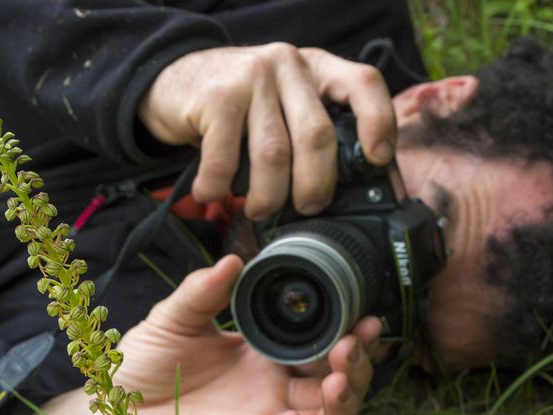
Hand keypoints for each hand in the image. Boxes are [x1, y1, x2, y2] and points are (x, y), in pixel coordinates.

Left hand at [22, 256, 378, 414]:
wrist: (110, 407)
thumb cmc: (144, 363)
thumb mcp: (174, 319)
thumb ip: (203, 291)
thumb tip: (235, 259)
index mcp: (265, 357)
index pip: (322, 350)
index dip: (349, 337)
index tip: (364, 318)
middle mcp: (273, 393)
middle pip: (336, 390)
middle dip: (357, 369)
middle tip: (354, 346)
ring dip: (342, 408)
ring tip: (338, 383)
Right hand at [138, 44, 395, 219]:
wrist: (174, 79)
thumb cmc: (238, 105)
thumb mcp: (283, 102)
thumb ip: (311, 127)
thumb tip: (347, 188)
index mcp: (315, 68)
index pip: (363, 83)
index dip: (378, 122)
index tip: (378, 160)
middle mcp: (287, 65)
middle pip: (317, 135)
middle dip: (315, 184)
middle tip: (308, 208)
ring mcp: (251, 78)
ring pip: (274, 153)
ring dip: (268, 196)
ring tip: (258, 210)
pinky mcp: (216, 97)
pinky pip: (224, 158)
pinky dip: (218, 187)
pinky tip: (210, 193)